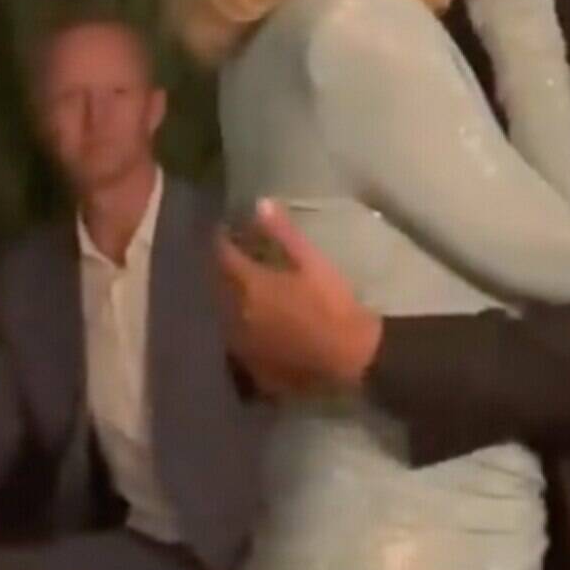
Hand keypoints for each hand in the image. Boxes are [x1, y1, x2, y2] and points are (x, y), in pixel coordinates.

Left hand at [216, 200, 382, 396]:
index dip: (222, 239)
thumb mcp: (312, 262)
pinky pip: (238, 338)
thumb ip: (283, 233)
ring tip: (245, 285)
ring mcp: (242, 344)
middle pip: (219, 284)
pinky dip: (242, 323)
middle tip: (237, 254)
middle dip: (225, 266)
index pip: (222, 255)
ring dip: (231, 295)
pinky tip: (258, 321)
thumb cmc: (332, 305)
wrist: (349, 360)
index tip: (227, 228)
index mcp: (248, 285)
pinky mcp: (252, 365)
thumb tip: (259, 204)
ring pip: (226, 313)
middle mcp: (236, 314)